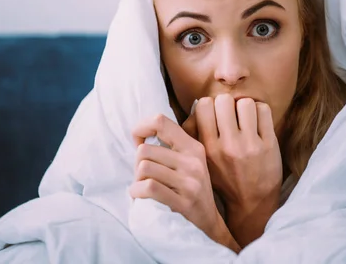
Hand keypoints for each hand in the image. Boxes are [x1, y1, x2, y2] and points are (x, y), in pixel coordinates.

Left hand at [129, 113, 240, 251]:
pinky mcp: (184, 202)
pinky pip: (149, 187)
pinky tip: (141, 196)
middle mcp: (193, 161)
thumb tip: (140, 134)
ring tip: (144, 187)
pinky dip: (137, 192)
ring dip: (137, 180)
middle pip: (144, 150)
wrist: (209, 224)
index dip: (141, 128)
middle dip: (137, 165)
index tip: (139, 142)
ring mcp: (190, 181)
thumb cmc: (191, 191)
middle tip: (144, 176)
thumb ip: (170, 147)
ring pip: (144, 168)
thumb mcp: (188, 163)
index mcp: (193, 147)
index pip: (160, 121)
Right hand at [195, 95, 282, 244]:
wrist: (252, 202)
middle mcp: (227, 146)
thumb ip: (194, 136)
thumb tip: (196, 105)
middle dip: (227, 104)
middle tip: (231, 115)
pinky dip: (260, 111)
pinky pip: (263, 110)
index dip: (210, 105)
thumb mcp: (203, 161)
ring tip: (245, 119)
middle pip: (223, 100)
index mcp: (207, 148)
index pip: (203, 105)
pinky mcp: (269, 144)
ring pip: (244, 103)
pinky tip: (257, 122)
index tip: (215, 114)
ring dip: (245, 107)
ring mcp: (249, 145)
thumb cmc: (225, 178)